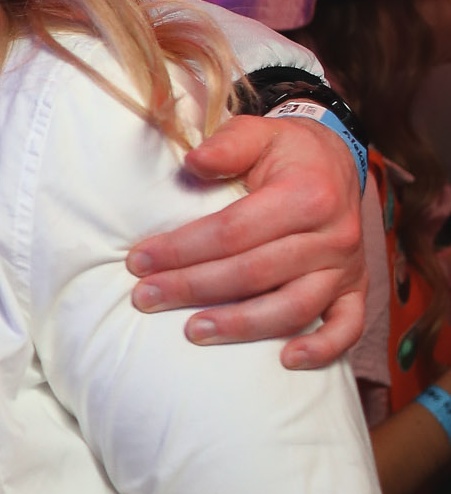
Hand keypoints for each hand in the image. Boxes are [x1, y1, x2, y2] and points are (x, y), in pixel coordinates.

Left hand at [126, 113, 362, 368]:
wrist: (337, 162)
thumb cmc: (286, 152)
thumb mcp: (259, 132)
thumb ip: (228, 144)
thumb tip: (192, 160)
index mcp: (307, 193)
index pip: (233, 231)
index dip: (182, 248)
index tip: (138, 261)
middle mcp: (332, 234)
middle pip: (254, 272)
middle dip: (193, 288)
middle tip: (145, 298)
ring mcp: (346, 267)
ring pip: (293, 307)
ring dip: (241, 326)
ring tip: (192, 332)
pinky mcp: (355, 290)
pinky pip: (347, 328)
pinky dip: (322, 349)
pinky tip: (286, 362)